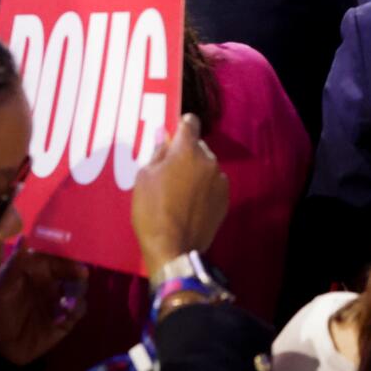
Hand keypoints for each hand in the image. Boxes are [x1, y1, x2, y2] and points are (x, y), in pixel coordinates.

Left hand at [0, 249, 87, 365]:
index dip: (67, 258)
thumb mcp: (2, 288)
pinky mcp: (65, 320)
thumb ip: (16, 265)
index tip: (73, 260)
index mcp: (38, 273)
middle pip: (73, 272)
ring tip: (68, 300)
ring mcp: (59, 301)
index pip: (58, 259)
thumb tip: (26, 237)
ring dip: (78, 291)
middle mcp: (52, 284)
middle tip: (79, 277)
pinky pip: (79, 310)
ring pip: (79, 290)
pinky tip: (67, 314)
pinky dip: (77, 309)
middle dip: (78, 274)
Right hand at [132, 113, 228, 280]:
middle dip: (186, 153)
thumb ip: (158, 152)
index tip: (173, 134)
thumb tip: (165, 137)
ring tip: (179, 191)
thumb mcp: (144, 177)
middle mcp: (210, 160)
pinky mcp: (226, 198)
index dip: (180, 125)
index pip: (190, 122)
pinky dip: (204, 188)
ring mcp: (221, 180)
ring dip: (196, 171)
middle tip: (169, 171)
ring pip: (207, 166)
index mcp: (188, 150)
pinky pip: (214, 184)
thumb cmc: (152, 210)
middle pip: (198, 146)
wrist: (173, 248)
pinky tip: (190, 204)